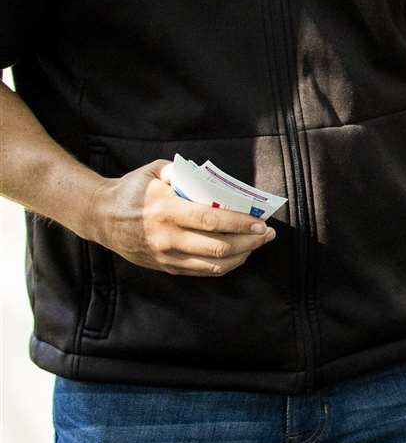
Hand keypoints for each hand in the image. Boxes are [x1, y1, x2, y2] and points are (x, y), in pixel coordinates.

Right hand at [89, 159, 275, 276]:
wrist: (100, 216)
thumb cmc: (133, 189)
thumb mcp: (154, 171)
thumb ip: (183, 171)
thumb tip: (213, 178)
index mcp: (166, 209)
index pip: (211, 220)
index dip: (240, 223)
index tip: (261, 222)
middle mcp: (167, 237)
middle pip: (218, 246)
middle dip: (250, 241)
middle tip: (268, 234)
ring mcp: (166, 255)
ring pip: (213, 263)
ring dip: (242, 255)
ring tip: (258, 244)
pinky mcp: (166, 267)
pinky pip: (201, 271)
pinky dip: (225, 265)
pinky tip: (239, 254)